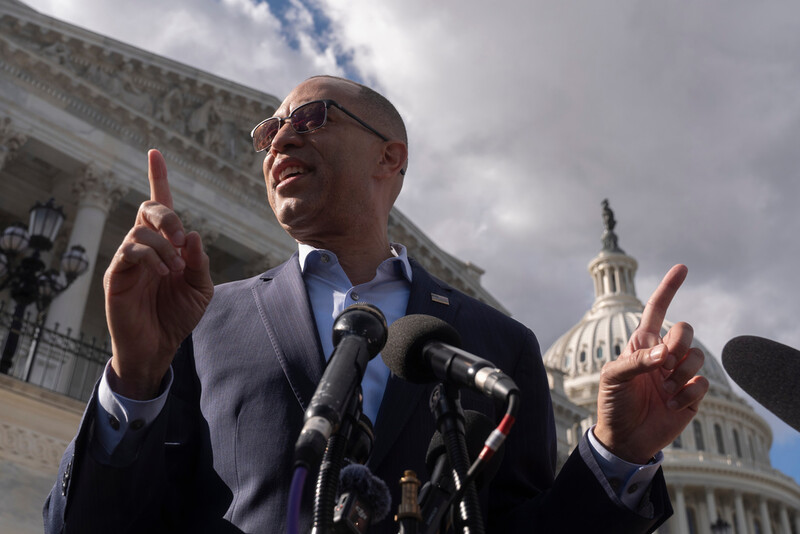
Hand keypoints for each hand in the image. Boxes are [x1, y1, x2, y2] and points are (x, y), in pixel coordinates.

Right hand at [104, 149, 213, 399]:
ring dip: (163, 246)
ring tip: (174, 270)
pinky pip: (130, 251)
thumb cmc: (177, 315)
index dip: (158, 178)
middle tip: (180, 237)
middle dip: (167, 214)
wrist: (159, 345)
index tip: (155, 152)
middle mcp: (146, 246)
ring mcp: (129, 258)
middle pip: (150, 208)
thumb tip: (192, 236)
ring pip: (141, 231)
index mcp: (167, 245)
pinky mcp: (117, 274)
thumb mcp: (200, 288)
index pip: (161, 205)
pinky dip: (151, 258)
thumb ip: (200, 263)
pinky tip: (163, 273)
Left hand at [593, 264, 708, 463]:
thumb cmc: (613, 403)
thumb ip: (636, 362)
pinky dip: (688, 393)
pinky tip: (672, 404)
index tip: (682, 267)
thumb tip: (664, 353)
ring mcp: (679, 374)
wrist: (624, 438)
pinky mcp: (692, 394)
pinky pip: (703, 382)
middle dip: (678, 341)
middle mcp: (663, 354)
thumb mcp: (612, 378)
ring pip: (696, 356)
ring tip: (662, 390)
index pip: (656, 310)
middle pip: (684, 330)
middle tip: (663, 363)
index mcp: (641, 344)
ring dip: (680, 373)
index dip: (668, 288)